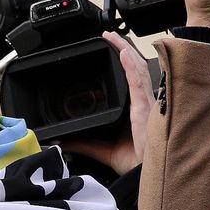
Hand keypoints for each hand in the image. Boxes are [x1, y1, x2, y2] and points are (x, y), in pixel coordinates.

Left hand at [57, 33, 153, 173]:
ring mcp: (144, 102)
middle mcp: (141, 102)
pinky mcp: (144, 107)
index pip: (130, 78)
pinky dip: (130, 66)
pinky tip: (123, 53)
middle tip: (110, 35)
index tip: (112, 50)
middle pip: (134, 67)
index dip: (124, 61)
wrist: (144, 173)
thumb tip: (64, 141)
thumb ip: (84, 143)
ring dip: (125, 50)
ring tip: (114, 36)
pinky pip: (138, 82)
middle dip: (123, 49)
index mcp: (134, 109)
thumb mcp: (102, 149)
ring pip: (137, 68)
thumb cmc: (134, 161)